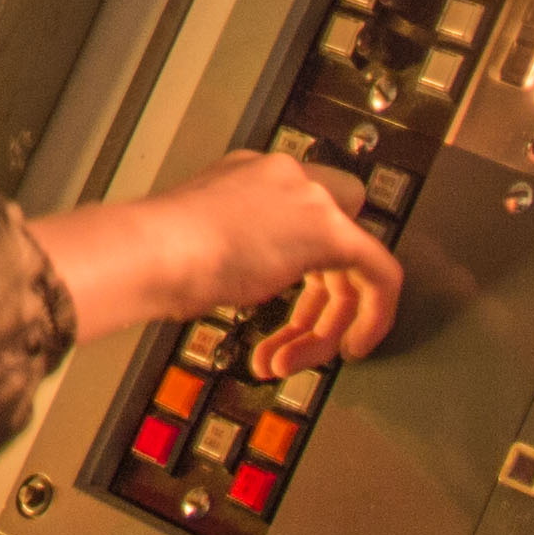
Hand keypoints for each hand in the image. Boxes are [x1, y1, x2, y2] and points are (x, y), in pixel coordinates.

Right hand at [27, 155, 403, 377]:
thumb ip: (227, 253)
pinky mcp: (329, 229)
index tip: (287, 307)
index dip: (299, 271)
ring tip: (290, 359)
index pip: (297, 215)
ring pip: (351, 264)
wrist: (152, 249)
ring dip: (323, 324)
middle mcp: (283, 177)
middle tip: (292, 341)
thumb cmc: (153, 255)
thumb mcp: (193, 244)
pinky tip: (350, 347)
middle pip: (332, 240)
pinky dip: (375, 315)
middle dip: (317, 301)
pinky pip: (381, 273)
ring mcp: (307, 198)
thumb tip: (230, 284)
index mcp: (246, 175)